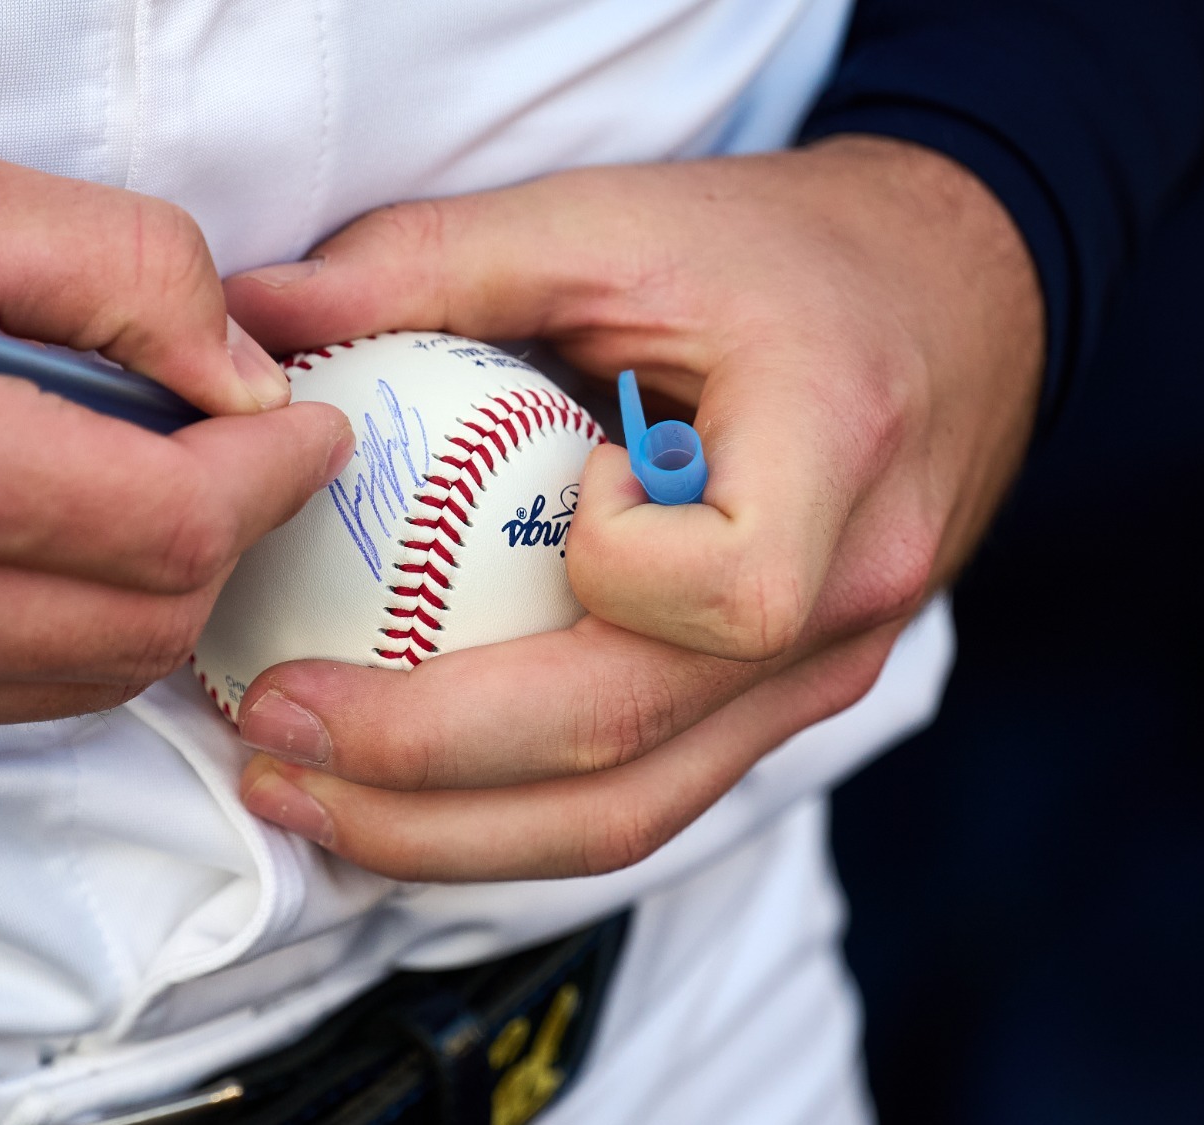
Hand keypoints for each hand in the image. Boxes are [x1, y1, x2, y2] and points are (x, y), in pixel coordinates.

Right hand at [0, 139, 351, 752]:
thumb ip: (113, 269)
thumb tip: (240, 375)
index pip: (174, 523)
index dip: (275, 476)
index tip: (303, 429)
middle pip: (154, 618)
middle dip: (227, 532)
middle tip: (230, 448)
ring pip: (98, 675)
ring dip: (156, 587)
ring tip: (136, 484)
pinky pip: (14, 699)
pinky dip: (70, 627)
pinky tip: (45, 542)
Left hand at [222, 136, 1040, 879]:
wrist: (947, 300)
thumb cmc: (780, 253)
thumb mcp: (614, 220)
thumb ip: (435, 258)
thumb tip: (255, 310)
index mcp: (836, 458)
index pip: (722, 592)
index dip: (600, 568)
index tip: (504, 493)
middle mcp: (851, 598)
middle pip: (634, 748)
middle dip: (424, 772)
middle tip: (271, 737)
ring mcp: (825, 673)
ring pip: (636, 815)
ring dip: (450, 834)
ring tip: (302, 794)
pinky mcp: (782, 702)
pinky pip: (646, 791)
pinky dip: (511, 811)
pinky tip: (402, 789)